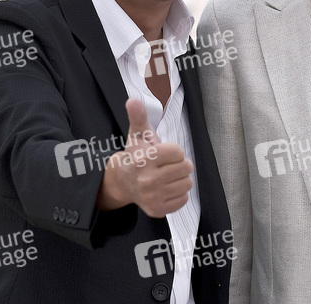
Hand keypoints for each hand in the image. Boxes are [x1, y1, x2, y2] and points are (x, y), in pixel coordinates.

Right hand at [97, 98, 193, 217]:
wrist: (123, 181)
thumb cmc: (136, 155)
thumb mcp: (138, 134)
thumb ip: (139, 116)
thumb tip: (133, 100)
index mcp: (143, 159)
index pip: (178, 152)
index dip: (174, 150)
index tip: (163, 153)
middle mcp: (147, 180)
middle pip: (186, 167)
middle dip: (179, 163)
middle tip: (166, 165)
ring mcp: (152, 197)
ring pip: (187, 183)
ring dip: (180, 178)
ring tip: (166, 175)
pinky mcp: (157, 210)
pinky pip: (183, 199)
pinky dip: (178, 193)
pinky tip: (166, 188)